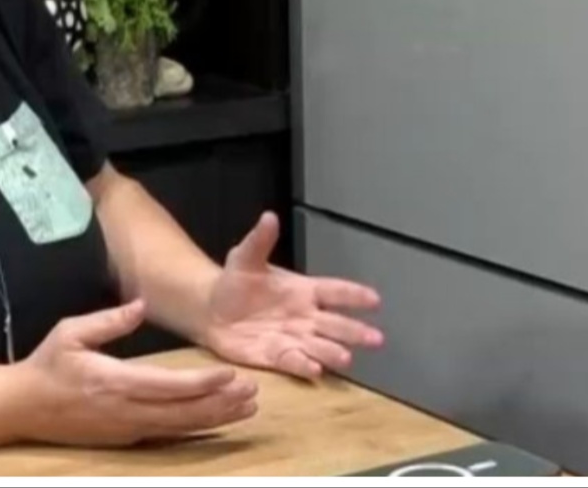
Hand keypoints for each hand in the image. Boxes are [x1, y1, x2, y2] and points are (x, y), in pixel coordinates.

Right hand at [15, 299, 258, 446]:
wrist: (21, 407)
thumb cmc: (46, 364)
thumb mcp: (70, 331)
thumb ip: (108, 321)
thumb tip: (140, 305)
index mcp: (112, 381)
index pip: (167, 386)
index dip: (202, 384)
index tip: (231, 375)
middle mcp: (124, 411)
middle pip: (182, 413)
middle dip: (221, 404)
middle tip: (253, 393)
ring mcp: (125, 429)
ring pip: (180, 428)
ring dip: (215, 419)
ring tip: (246, 409)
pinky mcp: (125, 439)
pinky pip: (167, 435)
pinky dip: (195, 428)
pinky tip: (215, 421)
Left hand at [201, 212, 383, 379]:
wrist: (212, 310)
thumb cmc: (235, 282)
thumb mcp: (245, 258)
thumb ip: (260, 240)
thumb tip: (269, 217)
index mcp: (303, 290)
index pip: (334, 291)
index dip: (354, 295)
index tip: (375, 299)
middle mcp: (305, 316)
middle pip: (336, 324)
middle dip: (355, 331)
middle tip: (376, 338)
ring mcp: (294, 338)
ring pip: (320, 346)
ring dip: (333, 352)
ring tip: (347, 357)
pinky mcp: (277, 356)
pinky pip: (295, 362)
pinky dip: (305, 366)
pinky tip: (316, 370)